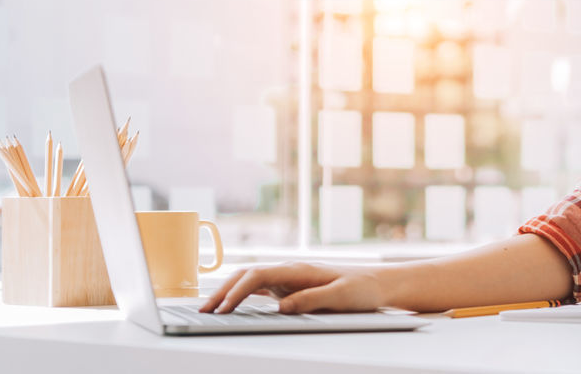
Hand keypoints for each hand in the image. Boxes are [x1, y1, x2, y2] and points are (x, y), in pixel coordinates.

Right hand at [199, 262, 388, 313]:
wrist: (378, 283)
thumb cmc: (363, 288)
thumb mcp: (342, 296)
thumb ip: (312, 300)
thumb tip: (281, 308)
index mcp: (299, 269)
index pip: (258, 276)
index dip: (237, 292)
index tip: (224, 309)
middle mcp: (290, 271)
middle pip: (247, 276)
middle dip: (223, 291)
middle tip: (202, 311)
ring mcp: (289, 279)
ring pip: (249, 281)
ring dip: (228, 293)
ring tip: (209, 310)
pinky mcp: (291, 288)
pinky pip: (259, 290)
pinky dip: (241, 296)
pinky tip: (230, 306)